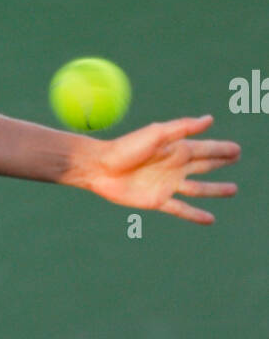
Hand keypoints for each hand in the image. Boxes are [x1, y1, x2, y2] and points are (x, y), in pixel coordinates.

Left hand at [81, 115, 239, 223]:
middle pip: (205, 165)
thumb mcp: (156, 134)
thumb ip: (183, 128)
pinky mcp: (158, 201)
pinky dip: (196, 215)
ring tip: (232, 190)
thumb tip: (210, 119)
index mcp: (176, 149)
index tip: (237, 149)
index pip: (206, 149)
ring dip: (216, 190)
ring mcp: (168, 185)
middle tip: (236, 158)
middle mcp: (175, 167)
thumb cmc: (125, 147)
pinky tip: (210, 219)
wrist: (100, 168)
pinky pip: (182, 209)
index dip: (222, 149)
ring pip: (199, 189)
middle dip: (221, 162)